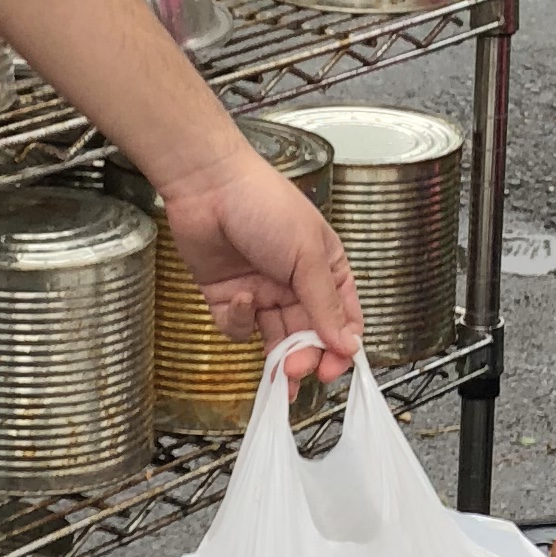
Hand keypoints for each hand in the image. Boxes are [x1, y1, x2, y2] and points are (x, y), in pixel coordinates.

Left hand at [160, 150, 362, 366]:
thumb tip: (348, 344)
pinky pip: (239, 327)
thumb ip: (326, 304)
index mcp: (325, 269)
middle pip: (309, 334)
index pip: (343, 318)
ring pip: (275, 339)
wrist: (208, 186)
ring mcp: (262, 291)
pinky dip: (240, 320)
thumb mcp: (307, 255)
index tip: (334, 368)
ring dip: (277, 355)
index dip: (342, 346)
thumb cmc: (265, 204)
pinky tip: (241, 298)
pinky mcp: (227, 297)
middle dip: (306, 356)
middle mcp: (296, 284)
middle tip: (301, 370)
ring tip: (278, 365)